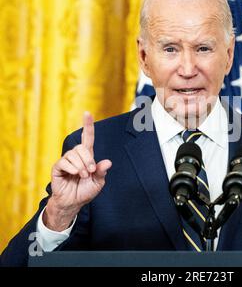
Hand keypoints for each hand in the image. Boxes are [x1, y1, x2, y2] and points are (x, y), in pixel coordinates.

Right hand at [44, 112, 111, 230]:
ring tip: (83, 176)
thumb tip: (108, 162)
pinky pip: (64, 162)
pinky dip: (72, 168)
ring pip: (73, 154)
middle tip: (91, 172)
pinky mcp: (58, 167)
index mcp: (87, 157)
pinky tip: (74, 175)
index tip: (87, 113)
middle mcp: (76, 156)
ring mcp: (66, 161)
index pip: (87, 138)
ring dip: (81, 166)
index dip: (88, 125)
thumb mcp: (98, 182)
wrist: (73, 202)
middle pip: (82, 147)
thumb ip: (102, 172)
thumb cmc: (85, 191)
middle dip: (88, 159)